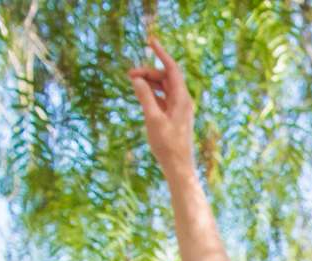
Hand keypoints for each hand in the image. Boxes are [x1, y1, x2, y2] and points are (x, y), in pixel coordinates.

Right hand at [127, 32, 198, 173]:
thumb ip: (145, 97)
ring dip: (149, 82)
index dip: (162, 54)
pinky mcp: (174, 117)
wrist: (178, 167)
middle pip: (166, 77)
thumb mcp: (153, 119)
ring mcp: (179, 109)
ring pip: (164, 88)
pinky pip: (163, 98)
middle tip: (129, 75)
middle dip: (148, 72)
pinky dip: (152, 93)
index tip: (150, 41)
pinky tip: (140, 94)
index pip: (172, 69)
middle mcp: (183, 101)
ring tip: (132, 83)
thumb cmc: (167, 145)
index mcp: (182, 99)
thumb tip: (137, 79)